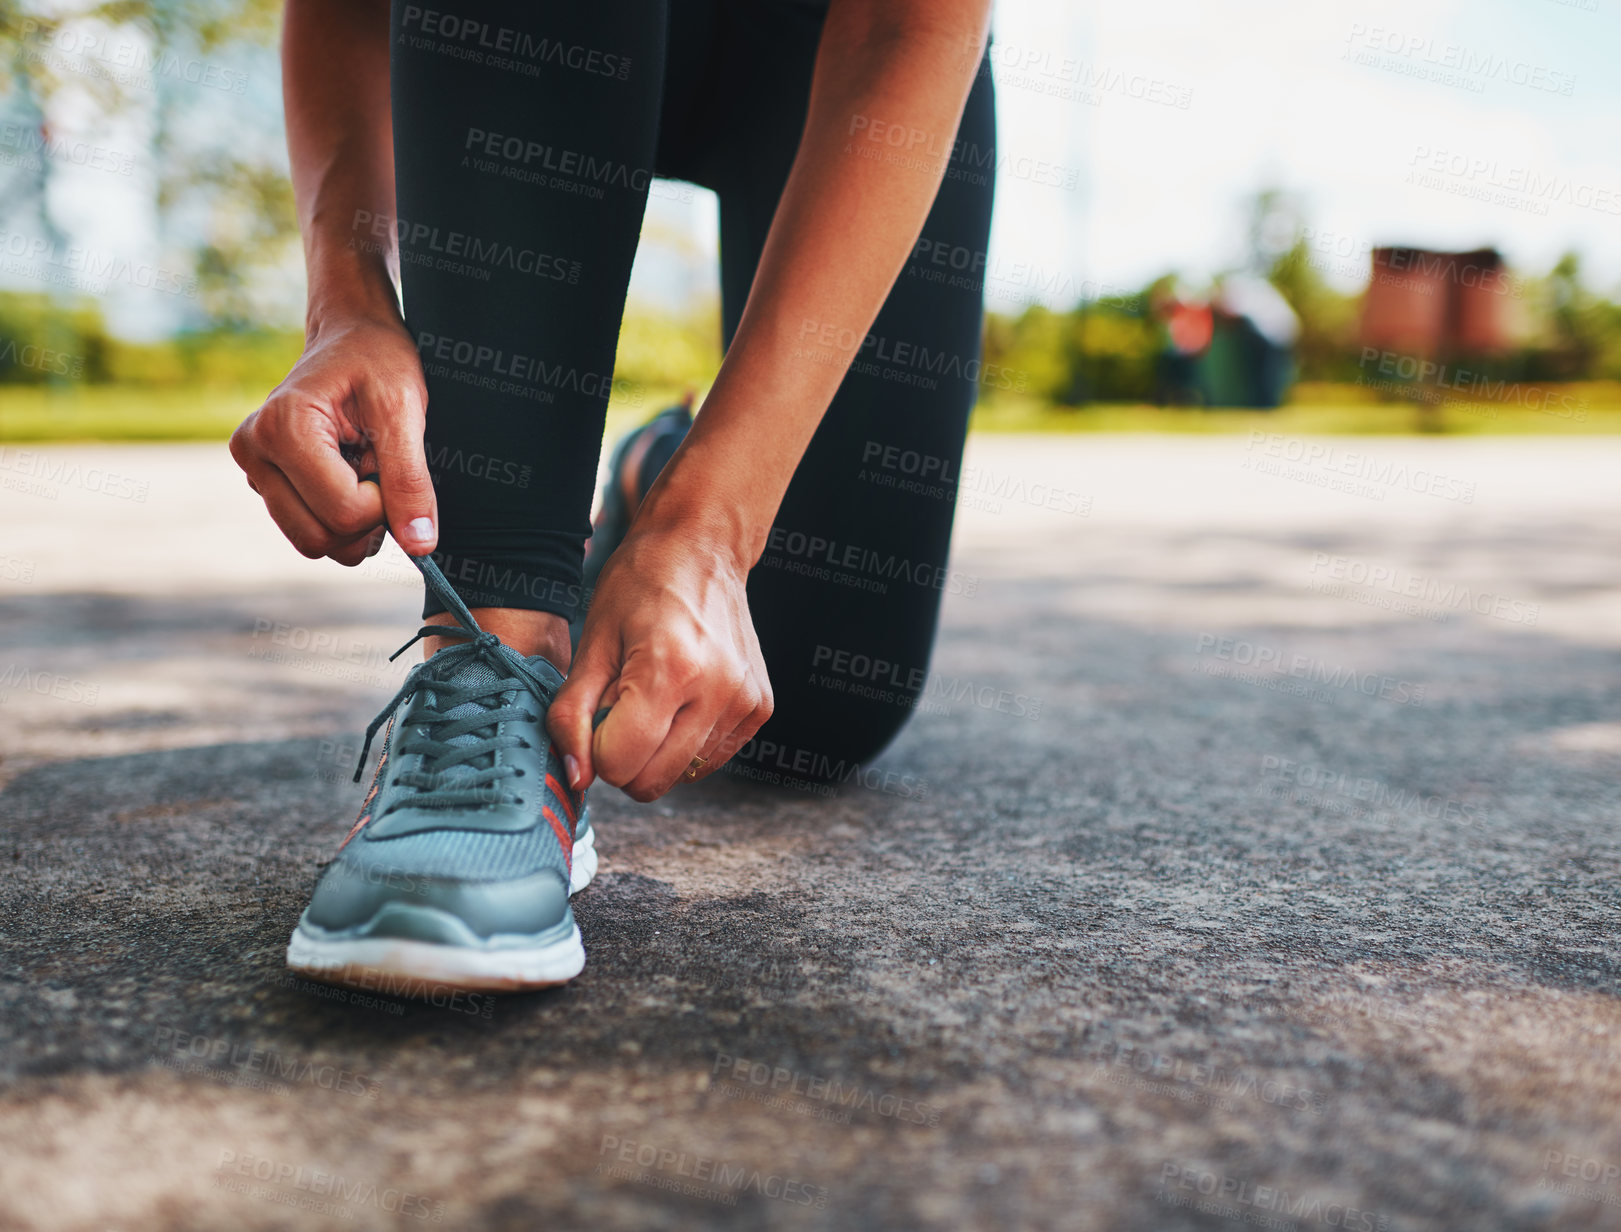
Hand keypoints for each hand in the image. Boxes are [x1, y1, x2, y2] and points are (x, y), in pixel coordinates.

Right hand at [230, 314, 435, 564]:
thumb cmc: (377, 360)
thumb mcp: (404, 411)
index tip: (388, 458)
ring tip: (364, 470)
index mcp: (282, 428)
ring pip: (312, 543)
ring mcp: (253, 470)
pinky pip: (308, 530)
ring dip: (353, 522)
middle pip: (320, 539)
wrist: (351, 335)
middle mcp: (253, 451)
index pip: (344, 513)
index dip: (385, 501)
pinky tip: (349, 477)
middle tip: (380, 470)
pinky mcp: (264, 483)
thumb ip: (410, 481)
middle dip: (365, 520)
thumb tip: (420, 545)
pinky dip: (339, 517)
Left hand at [548, 524, 773, 801]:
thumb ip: (573, 714)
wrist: (702, 547)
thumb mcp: (592, 642)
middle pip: (651, 782)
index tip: (600, 710)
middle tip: (623, 707)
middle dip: (625, 756)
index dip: (596, 746)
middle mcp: (717, 691)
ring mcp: (746, 703)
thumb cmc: (640, 583)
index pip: (618, 763)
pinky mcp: (760, 708)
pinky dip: (686, 741)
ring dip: (657, 749)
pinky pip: (709, 759)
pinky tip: (682, 698)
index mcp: (670, 669)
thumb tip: (576, 777)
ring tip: (656, 696)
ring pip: (681, 776)